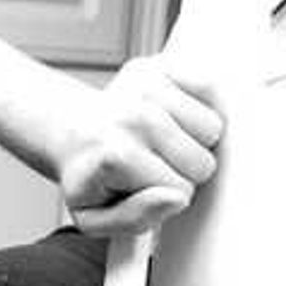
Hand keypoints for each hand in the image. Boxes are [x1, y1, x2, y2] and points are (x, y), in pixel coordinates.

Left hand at [56, 54, 225, 235]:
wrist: (73, 131)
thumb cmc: (90, 176)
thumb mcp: (95, 217)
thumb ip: (135, 219)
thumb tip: (177, 198)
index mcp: (116, 155)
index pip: (182, 192)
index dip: (167, 198)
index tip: (142, 187)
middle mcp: (132, 115)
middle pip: (203, 162)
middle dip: (184, 172)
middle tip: (153, 164)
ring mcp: (146, 87)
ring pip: (213, 129)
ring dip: (194, 140)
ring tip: (161, 141)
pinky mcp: (160, 65)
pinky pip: (211, 90)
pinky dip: (200, 107)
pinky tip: (172, 117)